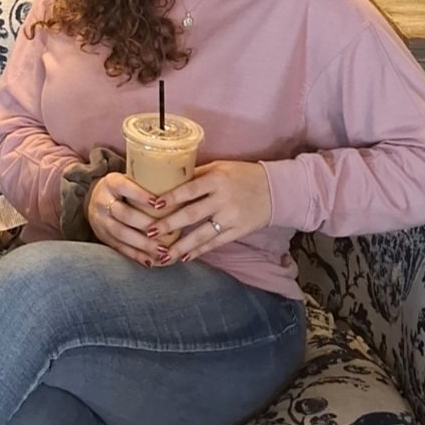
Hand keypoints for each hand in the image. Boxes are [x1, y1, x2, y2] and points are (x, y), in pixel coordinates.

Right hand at [86, 171, 166, 266]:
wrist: (96, 199)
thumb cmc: (124, 189)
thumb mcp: (130, 179)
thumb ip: (149, 181)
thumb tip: (183, 180)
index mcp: (111, 183)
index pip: (125, 187)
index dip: (141, 196)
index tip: (159, 204)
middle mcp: (103, 201)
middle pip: (125, 214)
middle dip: (147, 225)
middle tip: (167, 233)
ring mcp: (101, 221)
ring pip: (122, 234)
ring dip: (143, 244)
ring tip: (162, 250)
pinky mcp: (103, 237)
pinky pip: (120, 248)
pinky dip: (136, 256)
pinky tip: (151, 261)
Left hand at [146, 160, 272, 265]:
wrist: (275, 190)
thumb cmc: (243, 174)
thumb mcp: (220, 167)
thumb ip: (198, 175)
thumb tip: (168, 181)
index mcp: (217, 179)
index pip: (190, 189)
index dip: (171, 197)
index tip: (153, 205)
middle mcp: (223, 199)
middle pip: (192, 214)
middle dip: (169, 224)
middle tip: (149, 232)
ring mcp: (231, 217)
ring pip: (202, 234)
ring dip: (181, 245)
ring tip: (163, 255)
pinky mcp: (239, 231)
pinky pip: (216, 243)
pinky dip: (200, 251)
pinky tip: (185, 257)